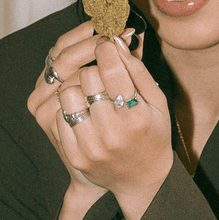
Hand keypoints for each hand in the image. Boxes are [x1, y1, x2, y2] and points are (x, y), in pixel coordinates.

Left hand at [56, 36, 171, 219]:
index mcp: (135, 116)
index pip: (111, 69)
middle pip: (87, 77)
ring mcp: (90, 145)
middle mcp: (111, 132)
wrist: (143, 179)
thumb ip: (137, 70)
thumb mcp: (157, 102)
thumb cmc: (154, 133)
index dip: (106, 48)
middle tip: (102, 72)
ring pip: (68, 94)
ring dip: (78, 87)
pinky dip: (71, 108)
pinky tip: (85, 112)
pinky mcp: (75, 154)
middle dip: (94, 69)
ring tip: (91, 93)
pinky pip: (61, 115)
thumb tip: (117, 40)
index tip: (106, 41)